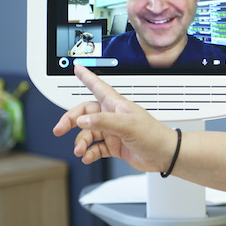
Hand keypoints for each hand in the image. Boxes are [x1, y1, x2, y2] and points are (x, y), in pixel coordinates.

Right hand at [52, 65, 176, 171]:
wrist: (165, 155)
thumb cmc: (154, 135)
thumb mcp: (127, 126)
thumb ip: (103, 122)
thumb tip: (82, 120)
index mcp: (116, 105)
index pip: (98, 87)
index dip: (87, 77)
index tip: (77, 68)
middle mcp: (113, 116)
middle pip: (85, 114)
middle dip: (70, 121)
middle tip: (60, 130)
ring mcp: (113, 132)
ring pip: (88, 133)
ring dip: (81, 142)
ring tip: (80, 150)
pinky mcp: (114, 146)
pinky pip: (96, 148)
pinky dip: (90, 153)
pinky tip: (88, 157)